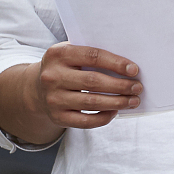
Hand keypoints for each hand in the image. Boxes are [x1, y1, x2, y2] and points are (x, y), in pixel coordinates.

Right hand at [26, 44, 142, 130]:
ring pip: (91, 102)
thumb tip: (129, 64)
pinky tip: (115, 112)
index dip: (116, 63)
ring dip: (117, 102)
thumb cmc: (66, 66)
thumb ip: (94, 54)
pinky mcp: (56, 117)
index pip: (93, 56)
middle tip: (138, 87)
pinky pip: (84, 121)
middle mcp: (52, 77)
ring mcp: (53, 98)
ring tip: (133, 101)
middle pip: (93, 82)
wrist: (36, 87)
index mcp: (59, 54)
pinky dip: (103, 118)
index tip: (135, 70)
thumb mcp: (72, 53)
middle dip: (121, 86)